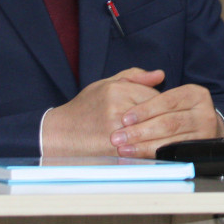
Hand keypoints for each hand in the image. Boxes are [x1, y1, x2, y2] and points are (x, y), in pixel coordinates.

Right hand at [41, 68, 164, 156]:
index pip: (155, 95)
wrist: (61, 134)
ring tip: (148, 132)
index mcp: (117, 90)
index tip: (153, 107)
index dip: (158, 102)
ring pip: (151, 130)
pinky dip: (146, 145)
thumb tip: (161, 75)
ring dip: (153, 132)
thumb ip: (135, 76)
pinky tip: (142, 143)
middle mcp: (118, 108)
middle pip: (156, 113)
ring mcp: (118, 130)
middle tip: (153, 121)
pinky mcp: (117, 149)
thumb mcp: (107, 84)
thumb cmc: (86, 107)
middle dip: (158, 117)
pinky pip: (143, 146)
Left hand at [109, 80, 223, 157]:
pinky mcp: (201, 150)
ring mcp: (205, 132)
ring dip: (143, 146)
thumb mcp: (164, 93)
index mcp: (194, 94)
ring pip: (170, 141)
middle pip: (168, 123)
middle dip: (140, 131)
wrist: (199, 130)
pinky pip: (174, 155)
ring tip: (123, 149)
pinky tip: (138, 156)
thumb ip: (150, 81)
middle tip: (118, 137)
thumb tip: (156, 75)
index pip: (167, 101)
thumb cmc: (174, 111)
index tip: (124, 119)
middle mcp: (204, 112)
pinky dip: (154, 156)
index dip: (145, 110)